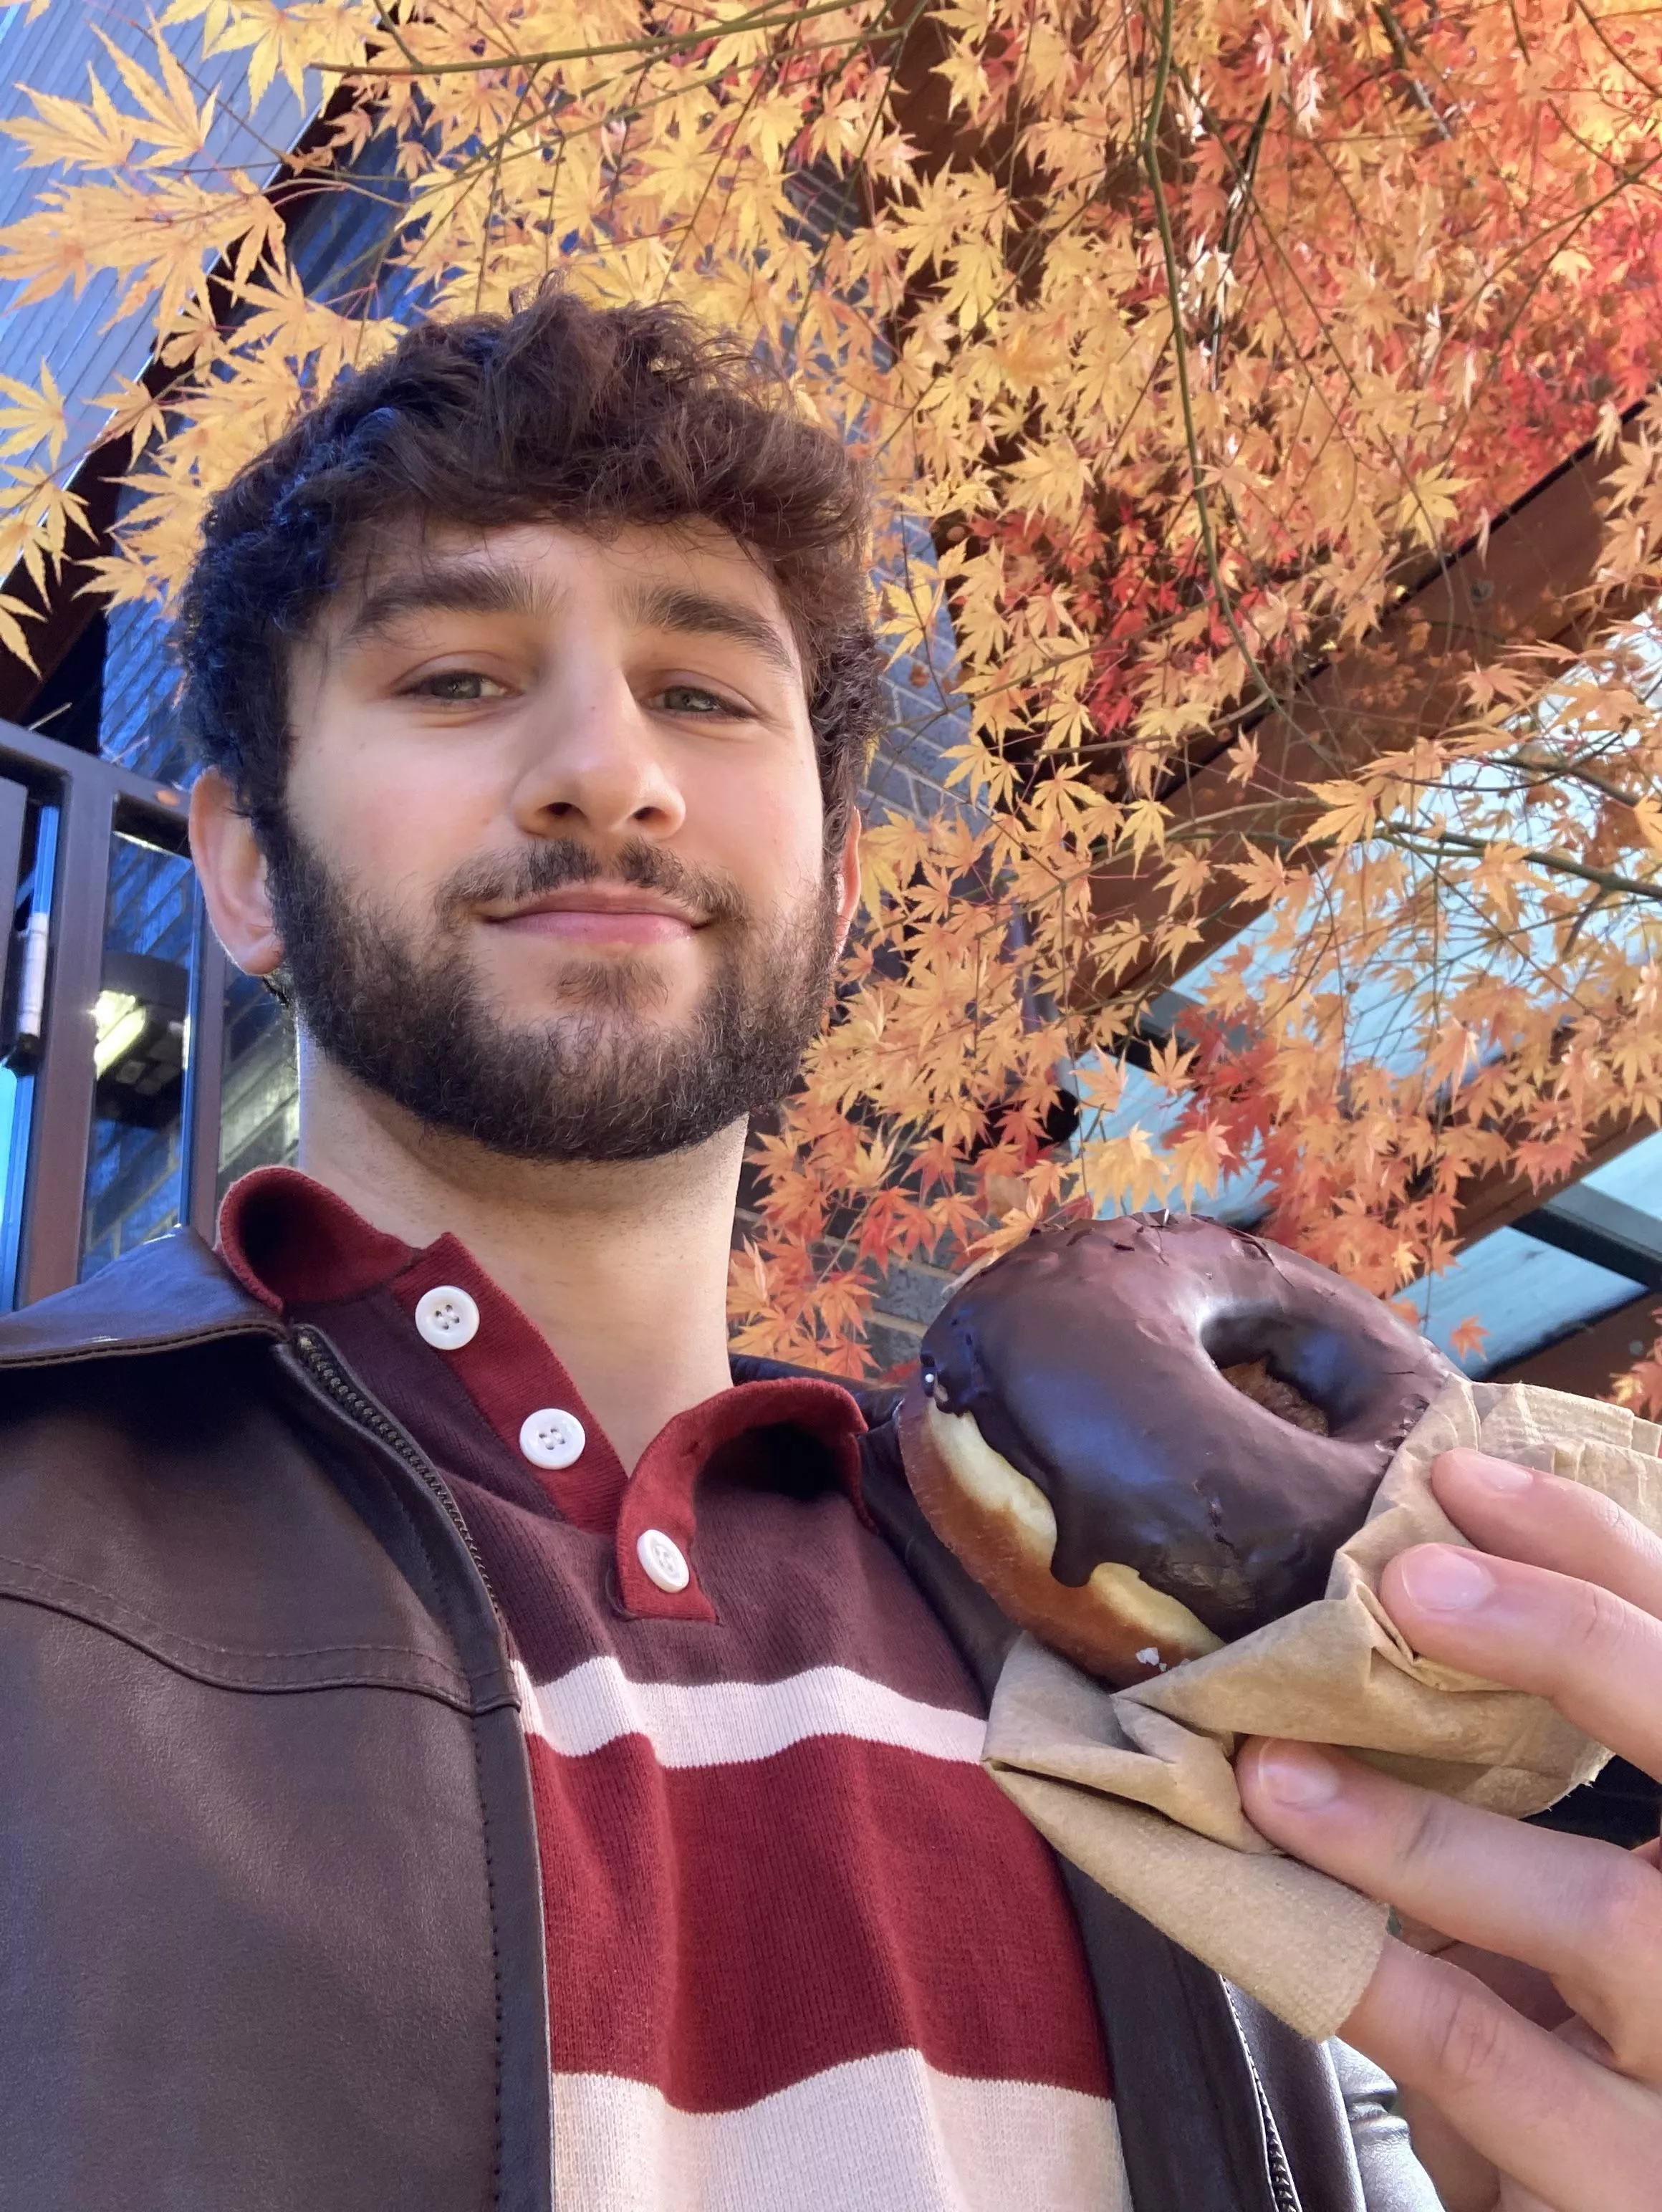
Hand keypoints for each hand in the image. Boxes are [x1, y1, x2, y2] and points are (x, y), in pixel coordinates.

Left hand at [1234, 1446, 1661, 2211]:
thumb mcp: (1574, 1941)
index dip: (1597, 1556)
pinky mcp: (1638, 2197)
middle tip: (1405, 1575)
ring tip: (1275, 1776)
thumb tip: (1368, 1644)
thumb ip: (1515, 1815)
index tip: (1464, 1473)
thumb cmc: (1594, 2079)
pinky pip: (1496, 2063)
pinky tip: (1291, 1930)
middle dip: (1570, 1633)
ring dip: (1422, 1833)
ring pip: (1608, 1920)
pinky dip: (1380, 1983)